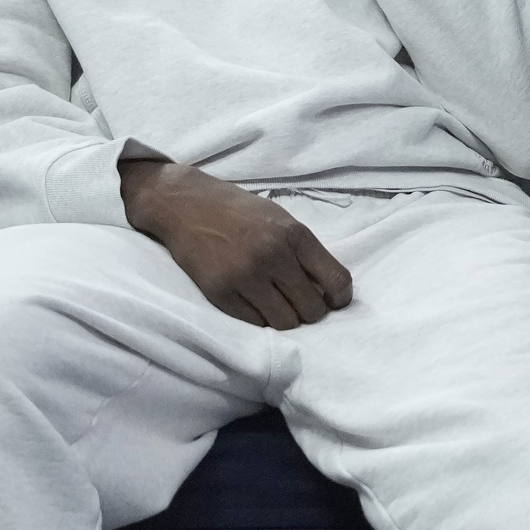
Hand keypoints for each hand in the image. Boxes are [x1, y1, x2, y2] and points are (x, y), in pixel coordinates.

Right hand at [119, 160, 352, 328]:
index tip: (335, 301)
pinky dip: (260, 318)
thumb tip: (326, 288)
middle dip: (312, 311)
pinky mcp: (221, 293)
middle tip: (302, 304)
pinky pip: (254, 323)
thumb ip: (304, 252)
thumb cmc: (240, 212)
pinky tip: (256, 303)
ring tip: (280, 305)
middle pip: (312, 309)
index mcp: (295, 235)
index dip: (341, 298)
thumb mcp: (281, 220)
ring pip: (284, 322)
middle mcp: (273, 256)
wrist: (188, 206)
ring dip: (287, 319)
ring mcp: (245, 277)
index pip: (337, 279)